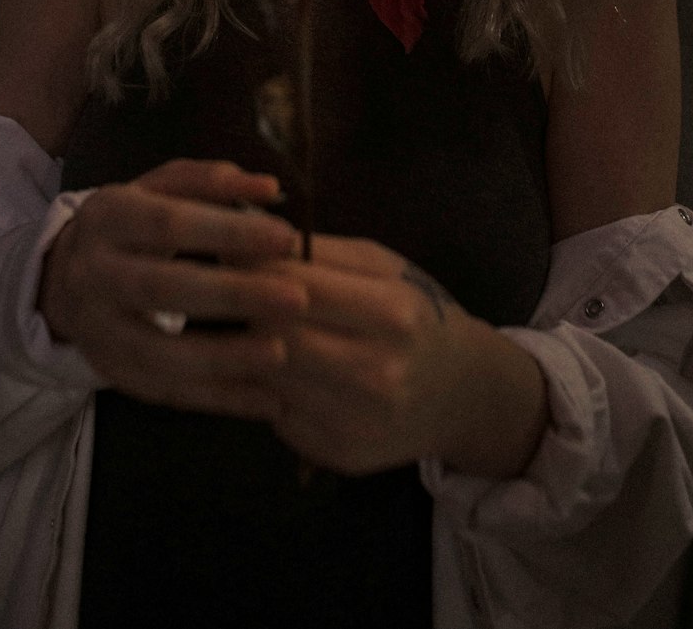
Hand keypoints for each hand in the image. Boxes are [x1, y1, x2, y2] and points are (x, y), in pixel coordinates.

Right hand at [37, 159, 307, 419]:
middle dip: (232, 295)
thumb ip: (212, 183)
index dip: (228, 231)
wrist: (62, 278)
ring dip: (223, 358)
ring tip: (280, 355)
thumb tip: (268, 187)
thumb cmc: (133, 223)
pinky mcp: (111, 372)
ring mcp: (97, 330)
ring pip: (157, 353)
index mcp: (108, 217)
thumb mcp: (159, 188)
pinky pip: (166, 392)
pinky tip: (265, 399)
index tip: (287, 238)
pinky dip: (217, 399)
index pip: (169, 223)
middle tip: (296, 299)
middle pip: (162, 288)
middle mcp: (93, 274)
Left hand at [258, 235, 485, 476]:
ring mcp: (359, 421)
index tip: (232, 254)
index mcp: (393, 313)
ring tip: (251, 329)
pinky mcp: (341, 455)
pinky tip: (277, 372)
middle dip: (249, 311)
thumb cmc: (414, 313)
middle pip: (278, 337)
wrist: (460, 392)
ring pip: (269, 379)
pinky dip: (267, 390)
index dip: (255, 268)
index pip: (299, 288)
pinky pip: (277, 416)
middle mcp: (378, 373)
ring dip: (251, 351)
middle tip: (236, 295)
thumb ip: (320, 251)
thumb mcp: (383, 267)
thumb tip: (248, 237)